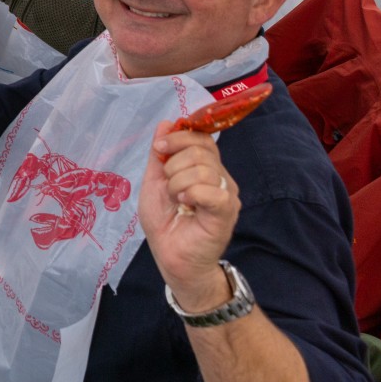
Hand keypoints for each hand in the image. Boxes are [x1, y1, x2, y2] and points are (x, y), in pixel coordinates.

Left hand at [138, 120, 240, 310]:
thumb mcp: (154, 183)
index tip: (160, 148)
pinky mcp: (226, 211)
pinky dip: (191, 194)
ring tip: (176, 200)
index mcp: (204, 168)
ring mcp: (226, 194)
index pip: (201, 138)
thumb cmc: (166, 223)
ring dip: (177, 183)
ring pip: (203, 169)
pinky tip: (185, 204)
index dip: (179, 137)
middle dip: (174, 164)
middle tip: (168, 187)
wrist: (172, 258)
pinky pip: (213, 191)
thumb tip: (166, 123)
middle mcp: (220, 178)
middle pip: (201, 150)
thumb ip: (160, 155)